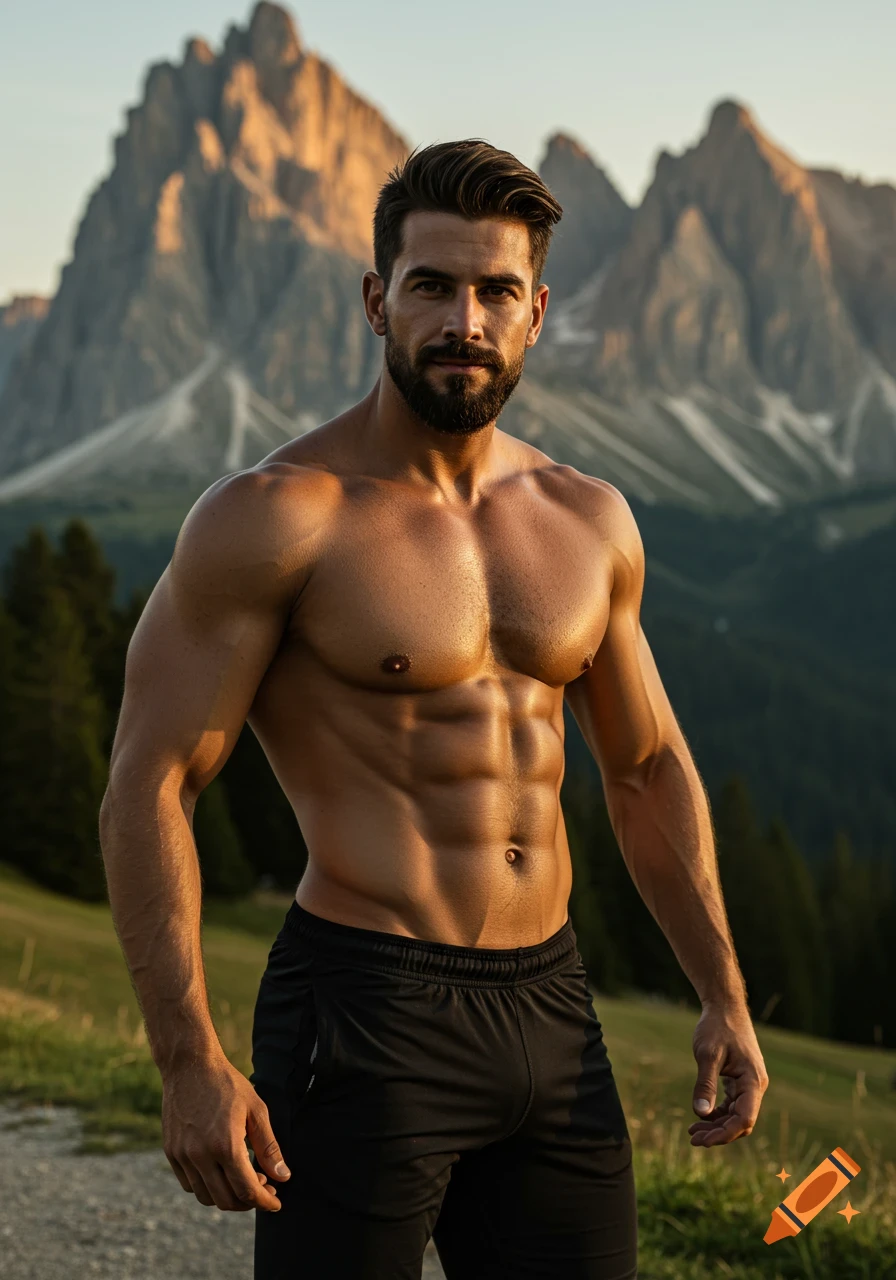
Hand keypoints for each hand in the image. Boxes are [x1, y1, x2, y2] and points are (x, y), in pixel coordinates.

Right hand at [162, 1054, 290, 1210]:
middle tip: (263, 1186)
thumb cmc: (227, 1084)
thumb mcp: (256, 1110)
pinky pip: (189, 1184)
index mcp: (226, 1145)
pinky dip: (207, 1187)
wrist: (189, 1065)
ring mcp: (182, 1156)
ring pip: (206, 1197)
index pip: (247, 1191)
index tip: (276, 1203)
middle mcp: (201, 1156)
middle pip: (226, 1200)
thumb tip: (283, 1177)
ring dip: (227, 1196)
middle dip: (248, 1201)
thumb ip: (269, 1147)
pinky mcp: (171, 1152)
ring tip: (243, 1178)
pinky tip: (221, 1171)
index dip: (264, 1202)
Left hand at [687, 999, 768, 1146]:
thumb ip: (705, 1083)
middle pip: (740, 1122)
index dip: (724, 1134)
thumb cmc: (717, 1027)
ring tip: (693, 1131)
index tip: (702, 1140)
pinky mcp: (740, 1080)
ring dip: (716, 1125)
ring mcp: (749, 1084)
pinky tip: (701, 1117)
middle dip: (718, 1133)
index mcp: (753, 1081)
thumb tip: (700, 1113)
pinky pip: (732, 1105)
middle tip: (692, 1138)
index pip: (744, 1119)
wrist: (725, 1006)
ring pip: (735, 1115)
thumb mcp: (707, 1054)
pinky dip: (718, 1113)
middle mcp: (755, 1086)